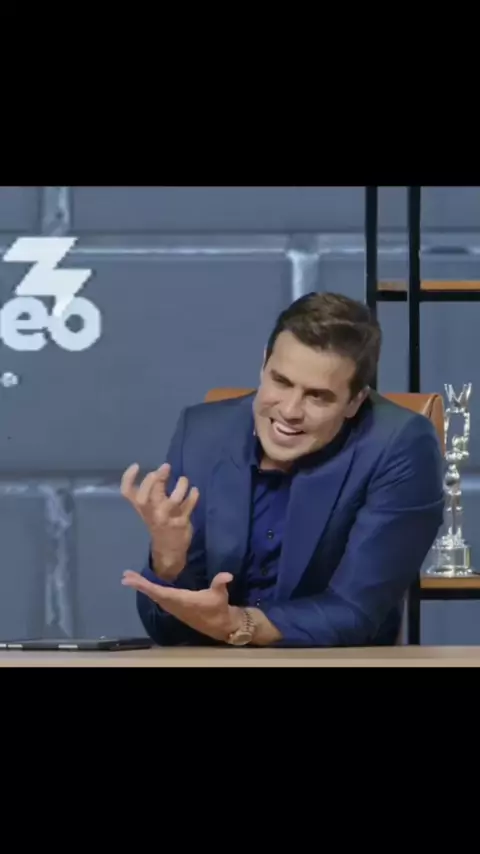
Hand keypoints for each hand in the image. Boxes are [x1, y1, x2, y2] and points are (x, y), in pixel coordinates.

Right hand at [121, 462, 198, 577]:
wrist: (168, 550)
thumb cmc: (159, 523)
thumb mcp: (153, 508)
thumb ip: (155, 491)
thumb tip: (163, 469)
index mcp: (141, 508)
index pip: (127, 493)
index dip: (128, 478)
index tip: (136, 465)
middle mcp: (151, 513)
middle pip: (144, 497)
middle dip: (154, 480)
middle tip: (166, 467)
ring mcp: (165, 519)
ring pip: (171, 502)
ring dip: (179, 488)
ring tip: (183, 480)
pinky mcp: (180, 524)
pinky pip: (188, 508)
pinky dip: (193, 497)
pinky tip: (194, 490)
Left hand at [122, 570, 241, 641]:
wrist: (220, 626)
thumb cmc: (218, 608)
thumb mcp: (220, 595)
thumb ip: (220, 583)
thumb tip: (227, 575)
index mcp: (181, 600)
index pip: (159, 592)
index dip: (145, 586)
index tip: (132, 580)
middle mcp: (174, 604)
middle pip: (153, 594)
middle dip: (139, 585)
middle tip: (125, 576)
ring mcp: (174, 608)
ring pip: (155, 596)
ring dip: (143, 588)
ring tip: (131, 579)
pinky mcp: (176, 608)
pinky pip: (159, 598)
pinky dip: (151, 591)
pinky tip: (147, 587)